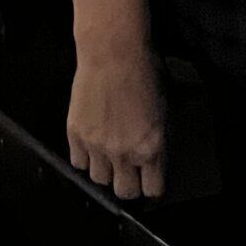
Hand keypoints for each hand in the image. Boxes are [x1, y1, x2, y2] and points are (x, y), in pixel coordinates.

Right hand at [68, 41, 165, 201]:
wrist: (114, 52)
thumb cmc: (148, 72)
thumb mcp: (170, 105)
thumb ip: (164, 135)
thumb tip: (162, 152)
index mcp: (152, 147)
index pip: (153, 190)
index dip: (153, 187)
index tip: (151, 180)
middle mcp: (124, 153)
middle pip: (124, 192)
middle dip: (130, 185)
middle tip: (131, 173)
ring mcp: (97, 146)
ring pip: (99, 180)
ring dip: (106, 171)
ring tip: (110, 156)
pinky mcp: (75, 135)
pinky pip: (78, 163)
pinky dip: (86, 158)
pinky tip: (93, 146)